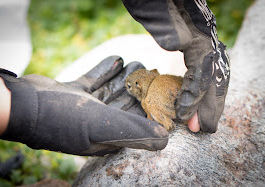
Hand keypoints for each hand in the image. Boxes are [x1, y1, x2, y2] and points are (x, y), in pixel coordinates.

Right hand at [0, 56, 167, 155]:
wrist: (24, 105)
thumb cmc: (65, 120)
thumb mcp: (104, 126)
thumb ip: (134, 131)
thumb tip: (165, 140)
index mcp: (106, 137)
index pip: (135, 124)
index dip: (149, 110)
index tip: (161, 95)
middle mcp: (96, 124)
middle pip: (123, 105)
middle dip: (138, 89)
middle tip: (152, 74)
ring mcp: (84, 108)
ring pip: (109, 91)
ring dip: (124, 77)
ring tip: (137, 63)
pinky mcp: (74, 93)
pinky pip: (94, 80)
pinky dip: (105, 70)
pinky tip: (118, 58)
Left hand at [122, 0, 229, 131]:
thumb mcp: (156, 11)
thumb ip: (167, 28)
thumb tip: (174, 48)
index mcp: (198, 32)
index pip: (205, 73)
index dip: (198, 99)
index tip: (186, 119)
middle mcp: (205, 36)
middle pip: (215, 76)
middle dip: (210, 105)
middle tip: (202, 129)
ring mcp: (201, 38)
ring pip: (213, 73)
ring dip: (208, 99)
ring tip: (201, 120)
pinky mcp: (193, 39)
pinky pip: (204, 68)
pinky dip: (202, 86)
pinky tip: (195, 97)